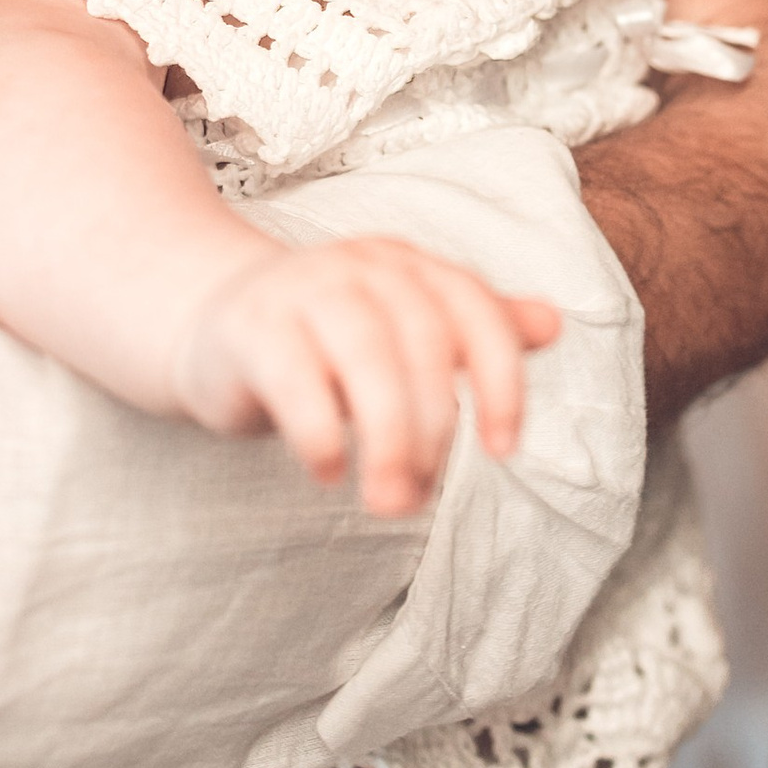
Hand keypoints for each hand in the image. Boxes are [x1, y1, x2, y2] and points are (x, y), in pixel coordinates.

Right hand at [172, 234, 559, 517]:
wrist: (213, 324)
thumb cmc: (325, 339)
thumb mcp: (401, 331)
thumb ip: (472, 331)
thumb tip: (553, 324)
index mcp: (408, 266)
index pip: (475, 312)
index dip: (501, 381)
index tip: (502, 450)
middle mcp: (361, 266)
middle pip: (423, 340)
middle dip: (433, 429)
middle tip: (418, 496)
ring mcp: (302, 290)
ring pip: (366, 354)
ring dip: (386, 438)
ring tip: (386, 501)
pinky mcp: (250, 328)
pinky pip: (294, 378)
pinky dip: (319, 433)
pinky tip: (327, 470)